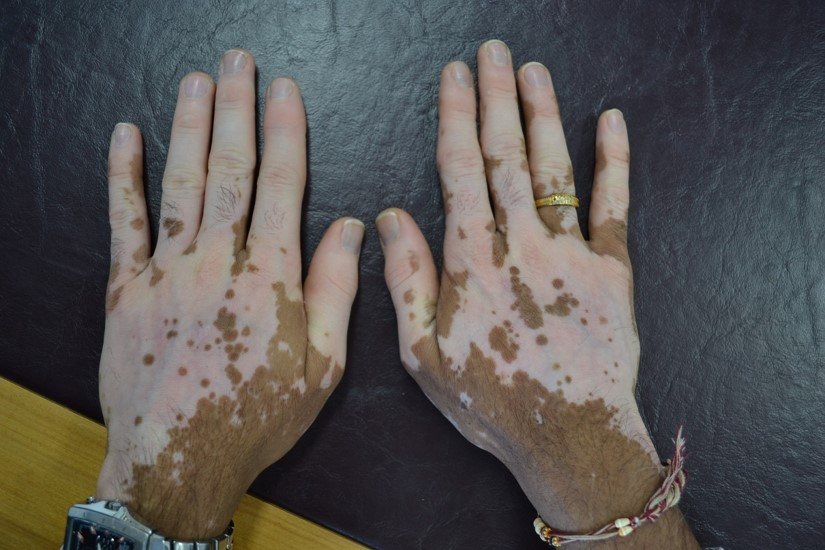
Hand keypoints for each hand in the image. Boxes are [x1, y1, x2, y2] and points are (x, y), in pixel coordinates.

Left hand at [97, 49, 363, 538]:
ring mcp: (166, 272)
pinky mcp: (125, 288)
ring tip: (197, 80)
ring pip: (180, 183)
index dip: (285, 132)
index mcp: (271, 280)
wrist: (179, 461)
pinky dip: (123, 175)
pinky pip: (123, 221)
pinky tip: (126, 134)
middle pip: (230, 170)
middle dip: (236, 110)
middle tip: (239, 62)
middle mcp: (218, 262)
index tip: (285, 91)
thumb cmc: (257, 417)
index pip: (282, 187)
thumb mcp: (321, 368)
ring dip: (188, 125)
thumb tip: (349, 228)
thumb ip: (335, 291)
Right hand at [377, 40, 696, 545]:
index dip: (454, 118)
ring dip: (544, 114)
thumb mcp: (423, 355)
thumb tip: (389, 217)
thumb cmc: (491, 402)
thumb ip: (406, 281)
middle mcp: (521, 245)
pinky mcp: (612, 269)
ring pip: (555, 169)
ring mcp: (571, 253)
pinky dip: (614, 162)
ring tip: (533, 70)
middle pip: (505, 157)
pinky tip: (611, 121)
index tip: (453, 76)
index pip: (459, 173)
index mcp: (472, 263)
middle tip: (492, 52)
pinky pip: (613, 205)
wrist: (569, 436)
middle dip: (496, 98)